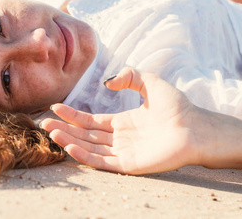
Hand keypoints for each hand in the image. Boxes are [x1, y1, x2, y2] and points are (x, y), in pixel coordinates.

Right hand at [41, 67, 200, 174]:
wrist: (196, 126)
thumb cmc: (177, 106)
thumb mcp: (150, 82)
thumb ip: (129, 76)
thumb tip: (107, 83)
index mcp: (122, 122)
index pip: (91, 121)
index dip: (73, 115)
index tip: (56, 108)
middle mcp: (120, 138)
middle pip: (86, 135)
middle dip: (65, 129)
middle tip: (44, 123)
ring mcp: (123, 152)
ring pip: (90, 148)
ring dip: (70, 141)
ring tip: (51, 132)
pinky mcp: (129, 164)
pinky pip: (102, 161)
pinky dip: (84, 154)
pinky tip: (69, 144)